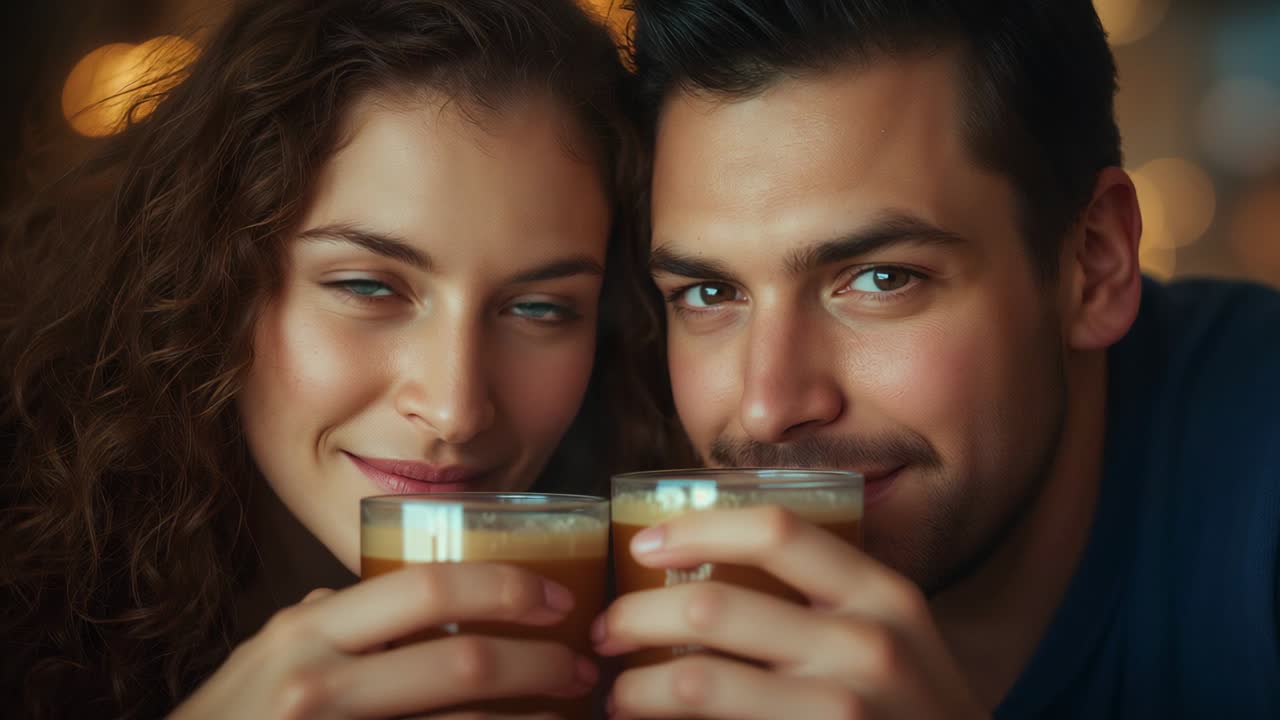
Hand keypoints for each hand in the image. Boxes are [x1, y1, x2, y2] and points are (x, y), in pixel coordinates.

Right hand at [172, 563, 596, 718]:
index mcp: (308, 631)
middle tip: (582, 667)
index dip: (505, 587)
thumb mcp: (267, 656)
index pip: (427, 587)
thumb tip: (394, 594)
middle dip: (542, 663)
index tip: (555, 599)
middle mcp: (317, 683)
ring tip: (568, 715)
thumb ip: (328, 623)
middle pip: (462, 661)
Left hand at [594, 506, 986, 718]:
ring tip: (618, 695)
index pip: (775, 531)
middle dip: (635, 617)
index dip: (696, 528)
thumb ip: (829, 597)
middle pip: (713, 608)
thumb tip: (708, 569)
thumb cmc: (914, 707)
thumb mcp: (896, 634)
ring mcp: (843, 712)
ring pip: (699, 684)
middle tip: (607, 631)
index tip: (644, 544)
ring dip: (635, 689)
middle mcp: (867, 647)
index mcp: (881, 594)